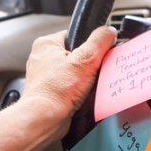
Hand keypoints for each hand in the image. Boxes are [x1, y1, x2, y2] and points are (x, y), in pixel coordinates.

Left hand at [21, 26, 116, 141]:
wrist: (45, 119)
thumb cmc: (55, 91)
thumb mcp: (85, 59)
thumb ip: (99, 41)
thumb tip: (109, 31)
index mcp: (46, 44)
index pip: (74, 35)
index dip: (89, 44)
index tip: (96, 53)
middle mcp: (42, 59)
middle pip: (76, 55)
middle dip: (87, 65)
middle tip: (92, 72)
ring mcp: (45, 77)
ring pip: (74, 73)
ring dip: (84, 80)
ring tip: (86, 86)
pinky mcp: (50, 93)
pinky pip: (70, 88)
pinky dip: (78, 92)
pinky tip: (81, 97)